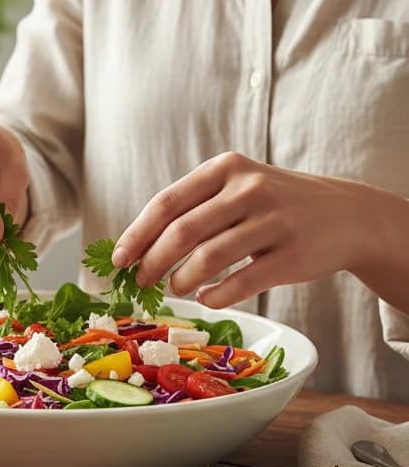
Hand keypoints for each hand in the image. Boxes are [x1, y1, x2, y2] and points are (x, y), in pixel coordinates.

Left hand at [111, 152, 374, 308]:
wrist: (347, 215)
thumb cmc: (273, 205)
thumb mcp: (236, 187)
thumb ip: (194, 207)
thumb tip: (137, 246)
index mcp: (225, 168)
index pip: (166, 203)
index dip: (137, 235)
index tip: (118, 260)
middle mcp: (249, 189)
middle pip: (182, 232)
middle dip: (153, 262)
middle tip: (142, 282)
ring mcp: (274, 221)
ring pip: (208, 258)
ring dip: (182, 280)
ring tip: (177, 288)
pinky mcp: (292, 255)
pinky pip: (240, 283)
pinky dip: (215, 296)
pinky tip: (207, 299)